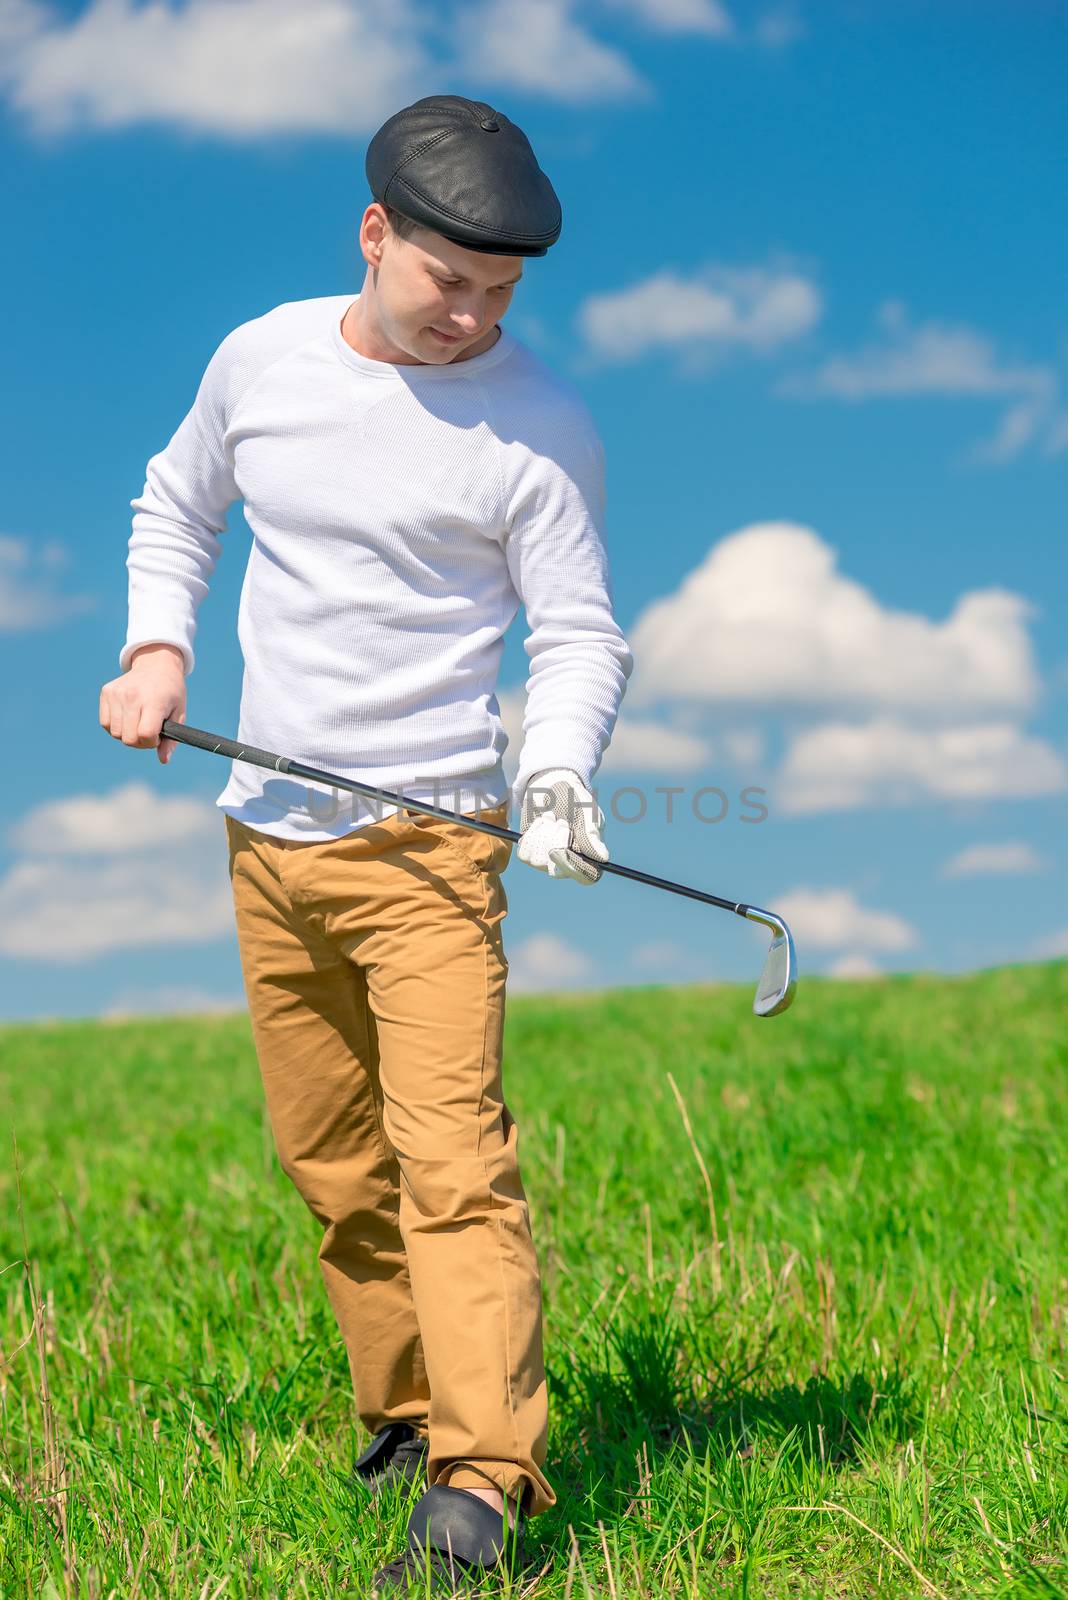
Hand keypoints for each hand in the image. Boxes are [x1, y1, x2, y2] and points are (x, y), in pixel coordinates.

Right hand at [99, 643, 187, 764]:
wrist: (157, 664)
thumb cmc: (171, 692)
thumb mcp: (179, 714)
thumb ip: (172, 739)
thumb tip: (163, 760)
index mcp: (153, 701)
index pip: (145, 735)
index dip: (152, 742)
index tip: (158, 736)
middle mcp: (132, 696)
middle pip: (128, 738)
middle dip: (140, 742)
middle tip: (149, 731)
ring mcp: (117, 693)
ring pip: (115, 733)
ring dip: (127, 735)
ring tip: (138, 723)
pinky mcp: (106, 692)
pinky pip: (106, 723)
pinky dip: (116, 727)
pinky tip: (128, 718)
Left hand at [517, 767, 607, 884]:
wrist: (552, 785)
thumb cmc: (575, 798)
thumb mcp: (586, 812)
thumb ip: (591, 835)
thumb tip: (603, 858)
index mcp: (589, 855)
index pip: (586, 876)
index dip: (575, 867)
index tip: (563, 849)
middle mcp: (569, 862)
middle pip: (558, 872)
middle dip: (554, 844)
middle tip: (561, 821)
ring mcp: (548, 860)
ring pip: (539, 861)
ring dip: (544, 834)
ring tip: (552, 817)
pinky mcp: (532, 853)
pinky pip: (525, 854)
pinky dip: (532, 834)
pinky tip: (541, 822)